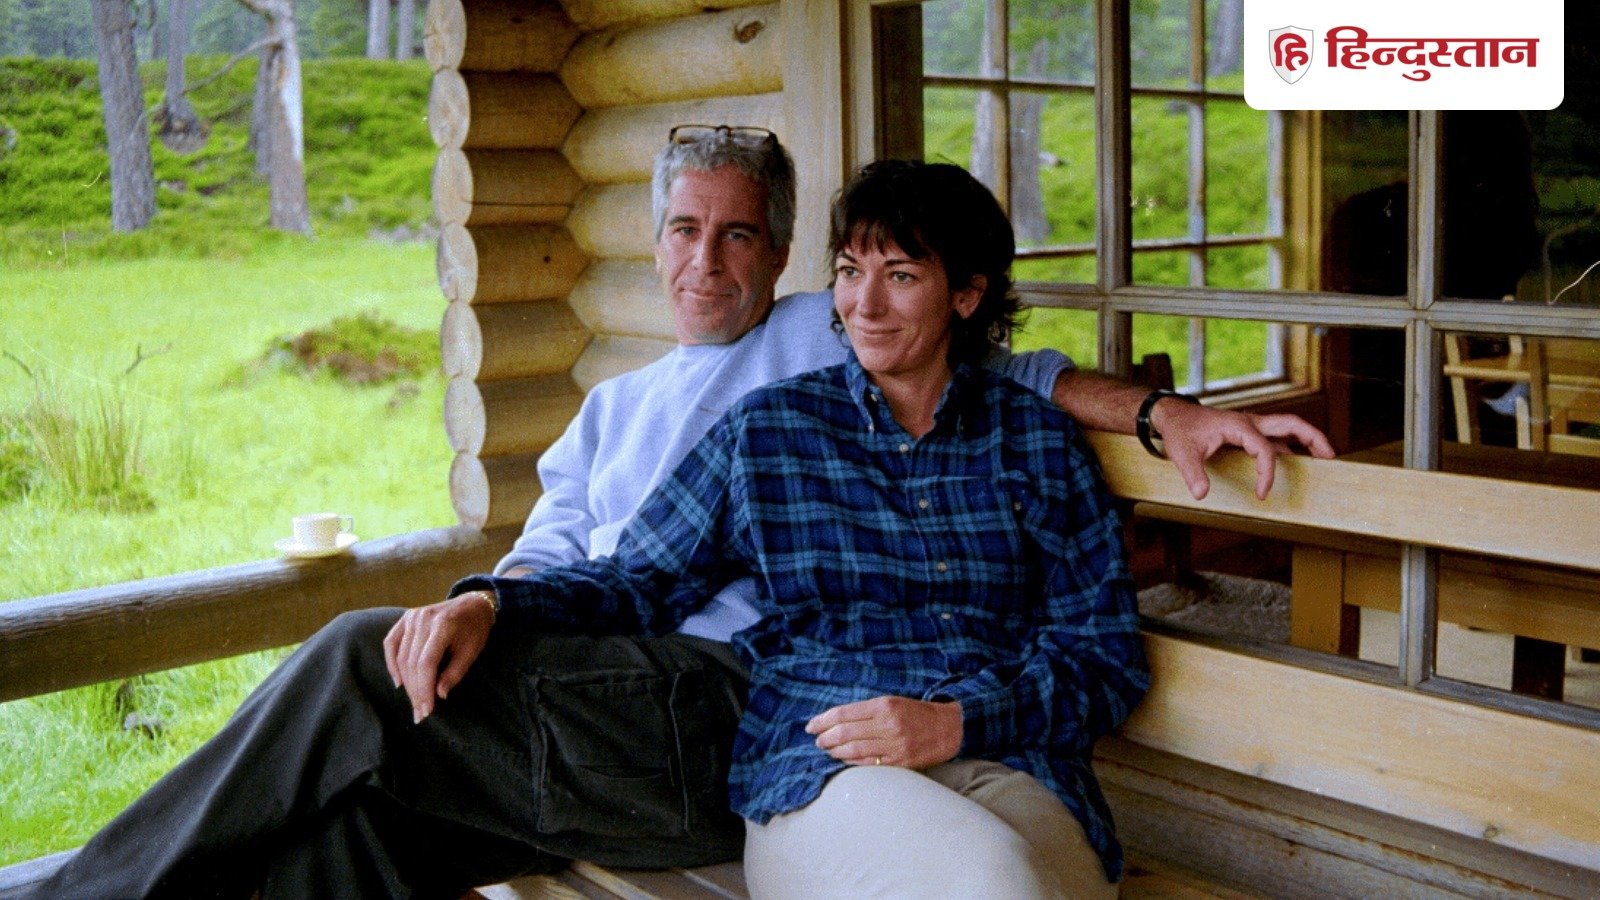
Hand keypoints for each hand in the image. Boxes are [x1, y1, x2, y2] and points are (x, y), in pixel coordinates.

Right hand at [382, 591, 496, 723]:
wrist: (472, 603)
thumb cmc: (475, 628)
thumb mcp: (472, 651)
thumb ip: (455, 673)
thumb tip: (439, 695)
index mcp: (443, 624)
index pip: (427, 663)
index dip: (425, 688)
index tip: (427, 710)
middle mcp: (423, 619)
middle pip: (412, 662)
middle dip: (415, 691)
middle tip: (420, 713)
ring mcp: (412, 617)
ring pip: (401, 657)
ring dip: (406, 683)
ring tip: (413, 703)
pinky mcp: (405, 618)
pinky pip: (391, 643)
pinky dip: (392, 664)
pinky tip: (398, 682)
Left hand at [805, 696, 962, 769]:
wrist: (949, 729)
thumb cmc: (916, 714)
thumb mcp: (892, 702)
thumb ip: (866, 711)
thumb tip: (836, 721)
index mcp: (884, 705)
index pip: (844, 713)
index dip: (823, 720)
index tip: (811, 725)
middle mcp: (888, 725)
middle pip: (845, 733)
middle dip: (826, 738)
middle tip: (818, 740)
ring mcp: (894, 745)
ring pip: (854, 750)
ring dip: (835, 751)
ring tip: (828, 750)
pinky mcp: (900, 762)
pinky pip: (868, 764)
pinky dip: (852, 762)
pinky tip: (843, 760)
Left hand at [1154, 399, 1334, 500]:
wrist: (1173, 416)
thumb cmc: (1180, 430)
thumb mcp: (1182, 453)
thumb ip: (1193, 474)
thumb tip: (1201, 494)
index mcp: (1239, 425)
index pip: (1265, 450)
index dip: (1267, 474)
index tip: (1262, 495)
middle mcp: (1251, 422)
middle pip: (1292, 424)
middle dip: (1314, 438)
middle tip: (1330, 457)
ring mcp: (1252, 426)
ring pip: (1288, 428)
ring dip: (1308, 441)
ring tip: (1325, 459)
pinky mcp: (1249, 433)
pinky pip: (1276, 439)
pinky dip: (1291, 448)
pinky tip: (1298, 463)